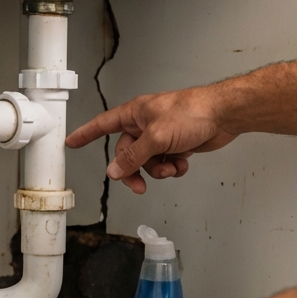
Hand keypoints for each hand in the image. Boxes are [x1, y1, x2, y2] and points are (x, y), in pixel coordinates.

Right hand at [65, 85, 236, 193]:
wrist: (223, 115)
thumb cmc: (192, 112)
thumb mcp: (156, 137)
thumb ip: (134, 157)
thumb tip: (115, 171)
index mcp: (135, 114)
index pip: (103, 124)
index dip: (86, 134)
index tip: (72, 142)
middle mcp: (146, 124)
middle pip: (127, 153)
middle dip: (134, 170)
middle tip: (139, 185)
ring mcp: (162, 135)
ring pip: (147, 161)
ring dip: (158, 170)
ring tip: (171, 167)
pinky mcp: (177, 144)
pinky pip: (165, 162)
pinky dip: (173, 167)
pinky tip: (182, 163)